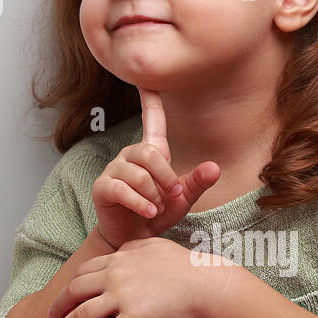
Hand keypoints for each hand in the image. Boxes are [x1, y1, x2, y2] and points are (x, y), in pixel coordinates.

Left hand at [43, 237, 209, 317]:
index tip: (64, 296)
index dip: (71, 284)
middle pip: (75, 291)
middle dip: (58, 306)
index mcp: (120, 258)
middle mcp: (115, 275)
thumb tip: (123, 250)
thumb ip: (134, 247)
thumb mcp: (156, 246)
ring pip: (82, 315)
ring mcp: (123, 296)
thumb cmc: (187, 266)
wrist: (207, 284)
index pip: (85, 270)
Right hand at [91, 87, 221, 249]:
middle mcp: (129, 155)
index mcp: (150, 151)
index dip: (149, 98)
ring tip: (157, 208)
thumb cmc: (158, 212)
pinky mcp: (102, 187)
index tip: (146, 78)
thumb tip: (214, 167)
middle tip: (172, 196)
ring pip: (138, 174)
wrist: (135, 240)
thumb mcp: (183, 199)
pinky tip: (149, 212)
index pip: (151, 118)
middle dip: (166, 177)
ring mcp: (113, 170)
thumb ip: (197, 182)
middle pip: (149, 153)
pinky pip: (123, 189)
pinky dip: (140, 203)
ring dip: (154, 195)